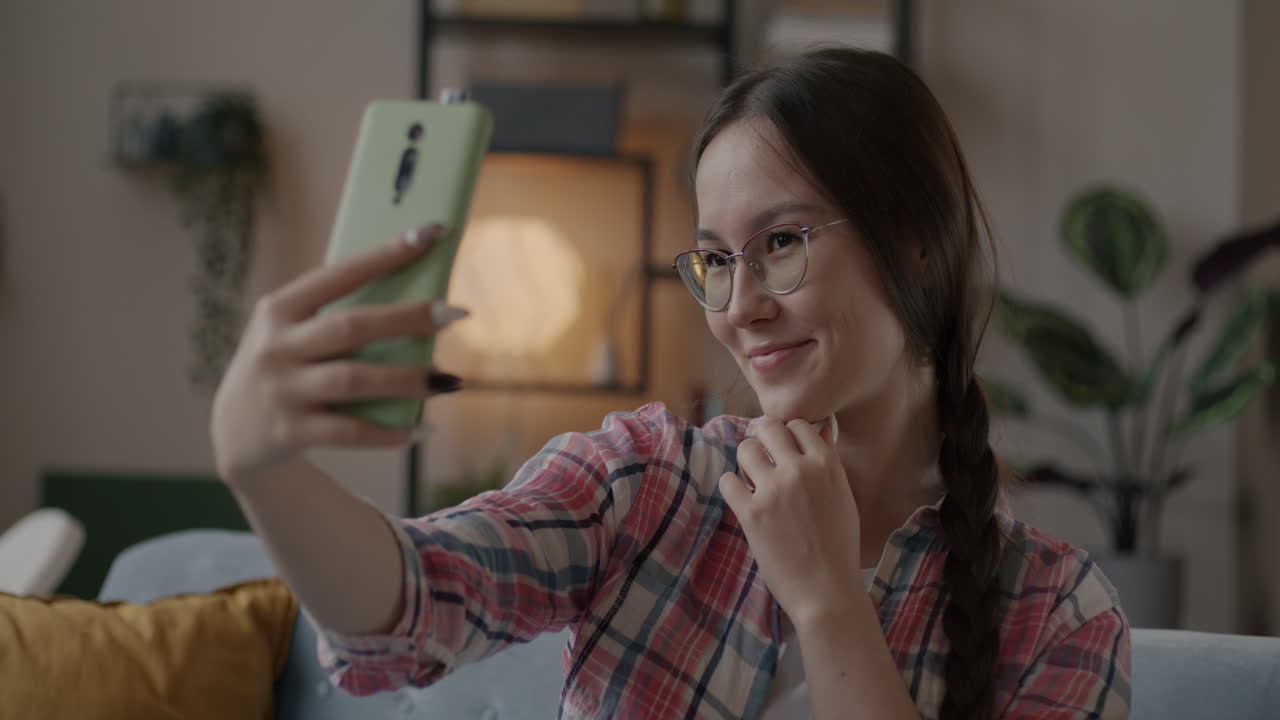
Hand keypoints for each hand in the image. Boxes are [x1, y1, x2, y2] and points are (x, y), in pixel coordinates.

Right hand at [211, 224, 464, 487]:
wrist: (235, 433)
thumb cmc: (285, 369)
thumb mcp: (292, 334)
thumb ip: (336, 318)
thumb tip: (419, 305)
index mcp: (279, 309)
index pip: (339, 274)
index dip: (385, 254)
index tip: (430, 232)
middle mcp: (276, 346)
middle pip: (351, 326)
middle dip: (407, 318)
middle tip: (455, 313)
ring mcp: (281, 390)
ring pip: (354, 380)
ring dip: (407, 379)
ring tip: (450, 380)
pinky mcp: (290, 432)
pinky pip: (349, 431)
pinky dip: (388, 432)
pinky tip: (422, 430)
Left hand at [719, 417, 861, 625]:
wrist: (826, 591)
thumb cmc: (839, 546)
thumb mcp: (843, 497)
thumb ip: (827, 461)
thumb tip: (819, 428)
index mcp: (826, 464)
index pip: (798, 424)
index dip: (788, 435)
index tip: (784, 450)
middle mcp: (799, 470)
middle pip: (767, 428)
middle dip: (763, 440)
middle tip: (764, 460)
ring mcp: (773, 490)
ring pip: (745, 449)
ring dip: (746, 462)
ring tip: (753, 480)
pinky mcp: (751, 513)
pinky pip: (728, 480)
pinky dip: (732, 487)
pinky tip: (742, 499)